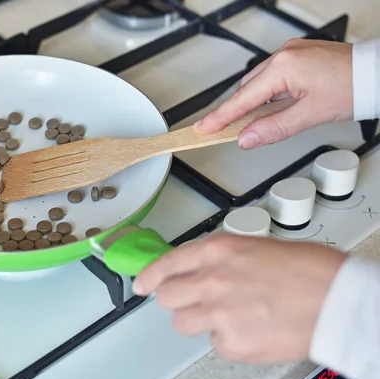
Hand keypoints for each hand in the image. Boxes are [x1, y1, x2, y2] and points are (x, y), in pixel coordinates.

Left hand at [132, 233, 346, 363]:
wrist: (340, 301)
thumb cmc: (311, 271)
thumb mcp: (258, 248)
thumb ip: (223, 259)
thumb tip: (203, 269)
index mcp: (218, 252)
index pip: (166, 264)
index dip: (149, 276)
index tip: (141, 284)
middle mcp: (211, 281)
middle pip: (167, 298)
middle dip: (177, 299)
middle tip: (195, 300)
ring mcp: (219, 314)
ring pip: (183, 323)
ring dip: (199, 320)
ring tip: (229, 316)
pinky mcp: (233, 344)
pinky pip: (215, 344)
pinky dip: (228, 340)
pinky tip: (251, 329)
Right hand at [193, 38, 353, 148]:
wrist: (379, 73)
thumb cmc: (354, 86)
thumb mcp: (310, 116)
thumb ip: (274, 128)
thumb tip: (246, 138)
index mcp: (283, 67)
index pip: (242, 99)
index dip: (220, 117)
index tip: (202, 128)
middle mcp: (285, 55)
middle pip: (248, 89)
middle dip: (236, 111)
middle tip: (222, 131)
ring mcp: (293, 53)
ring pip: (261, 83)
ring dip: (254, 102)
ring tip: (255, 123)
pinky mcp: (301, 56)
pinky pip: (274, 76)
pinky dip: (269, 93)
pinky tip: (274, 106)